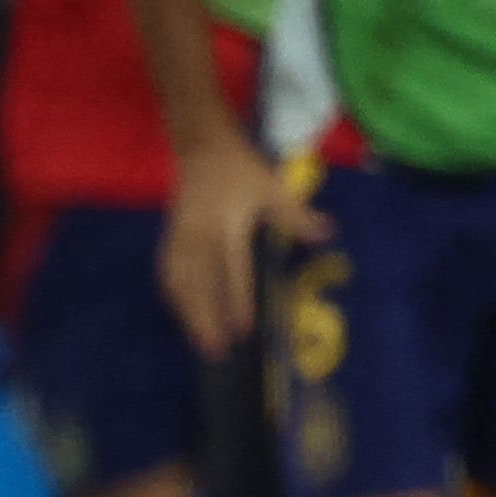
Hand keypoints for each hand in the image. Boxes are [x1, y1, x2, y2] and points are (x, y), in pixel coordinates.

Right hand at [159, 140, 319, 359]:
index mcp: (225, 228)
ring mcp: (180, 238)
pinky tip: (180, 313)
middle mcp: (198, 238)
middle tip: (216, 351)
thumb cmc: (239, 168)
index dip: (236, 302)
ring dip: (188, 314)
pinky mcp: (170, 237)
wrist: (200, 145)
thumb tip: (327, 234)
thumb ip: (296, 215)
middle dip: (206, 320)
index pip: (231, 273)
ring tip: (198, 342)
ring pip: (180, 283)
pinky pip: (168, 272)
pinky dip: (174, 295)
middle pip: (199, 286)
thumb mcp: (272, 187)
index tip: (243, 330)